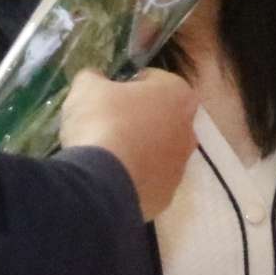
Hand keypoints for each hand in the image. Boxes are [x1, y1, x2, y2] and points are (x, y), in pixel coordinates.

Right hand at [63, 69, 197, 220]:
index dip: (127, 84)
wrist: (102, 182)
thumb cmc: (102, 121)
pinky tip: (109, 177)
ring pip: (157, 151)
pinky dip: (133, 177)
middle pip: (160, 117)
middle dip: (137, 118)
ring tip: (105, 154)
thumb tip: (94, 79)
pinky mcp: (167, 196)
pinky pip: (148, 180)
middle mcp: (188, 130)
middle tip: (106, 122)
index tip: (107, 94)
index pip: (152, 80)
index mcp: (178, 94)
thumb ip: (93, 78)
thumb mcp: (87, 87)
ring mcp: (180, 167)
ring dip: (137, 150)